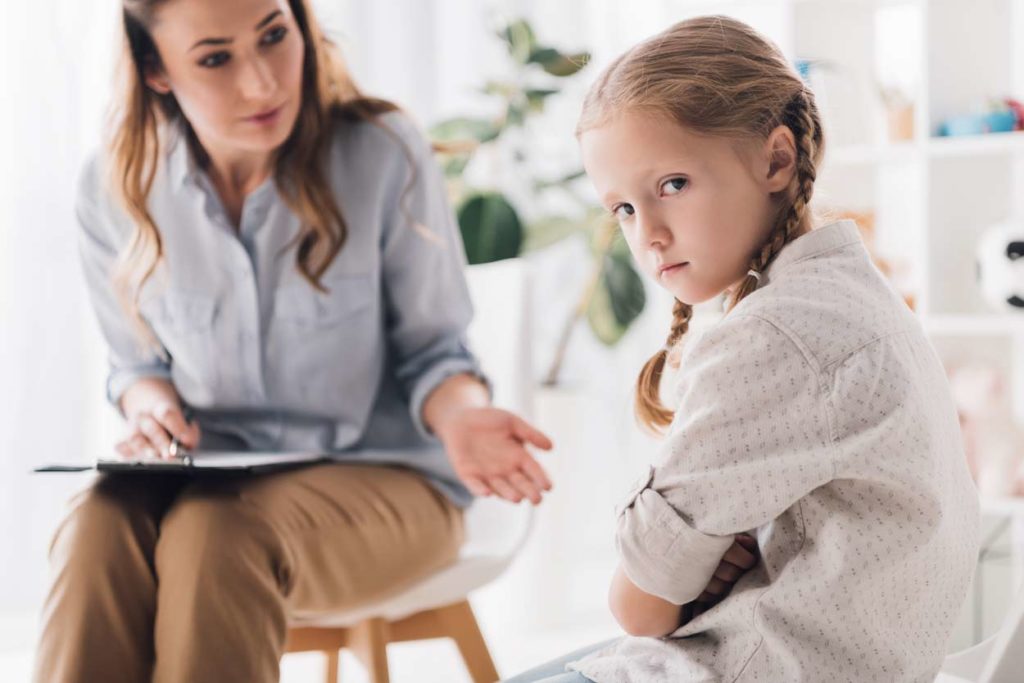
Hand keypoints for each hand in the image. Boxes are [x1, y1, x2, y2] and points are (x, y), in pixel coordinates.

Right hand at [116, 401, 200, 459]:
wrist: (147, 412)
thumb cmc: (169, 423)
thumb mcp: (183, 422)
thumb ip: (190, 434)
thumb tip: (189, 444)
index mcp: (160, 408)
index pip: (167, 414)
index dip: (177, 427)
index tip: (186, 440)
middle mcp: (143, 417)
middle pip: (152, 429)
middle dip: (161, 444)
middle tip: (170, 456)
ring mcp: (130, 428)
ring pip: (135, 438)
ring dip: (145, 451)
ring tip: (155, 460)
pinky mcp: (121, 441)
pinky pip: (121, 448)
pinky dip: (128, 456)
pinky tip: (137, 461)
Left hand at [436, 407, 552, 503]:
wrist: (461, 419)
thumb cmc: (490, 419)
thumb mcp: (512, 422)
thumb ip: (530, 433)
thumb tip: (551, 447)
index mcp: (519, 457)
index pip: (533, 470)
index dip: (541, 478)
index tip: (548, 487)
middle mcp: (505, 470)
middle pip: (520, 484)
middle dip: (529, 492)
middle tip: (537, 499)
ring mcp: (487, 474)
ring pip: (500, 488)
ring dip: (508, 494)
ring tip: (517, 498)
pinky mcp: (468, 475)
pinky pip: (475, 485)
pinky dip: (480, 489)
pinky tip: (487, 493)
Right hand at [686, 533, 758, 619]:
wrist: (649, 546)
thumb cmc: (682, 533)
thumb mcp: (707, 529)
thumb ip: (731, 536)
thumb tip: (751, 545)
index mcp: (708, 539)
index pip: (739, 556)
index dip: (747, 559)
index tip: (748, 559)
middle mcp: (701, 559)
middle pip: (732, 574)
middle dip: (737, 572)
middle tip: (736, 568)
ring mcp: (692, 576)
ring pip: (721, 588)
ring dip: (725, 584)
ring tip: (721, 576)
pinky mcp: (684, 589)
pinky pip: (707, 597)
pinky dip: (711, 593)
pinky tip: (708, 584)